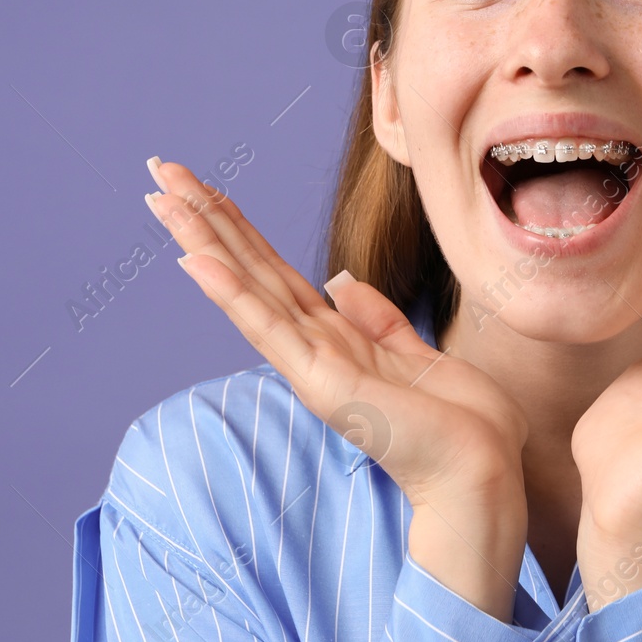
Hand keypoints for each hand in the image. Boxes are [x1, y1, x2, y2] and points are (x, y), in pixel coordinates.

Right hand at [143, 157, 530, 550]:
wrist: (482, 470)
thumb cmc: (462, 423)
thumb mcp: (418, 354)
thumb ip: (378, 319)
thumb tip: (341, 282)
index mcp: (337, 339)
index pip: (274, 273)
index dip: (239, 229)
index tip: (203, 187)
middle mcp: (315, 349)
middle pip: (249, 270)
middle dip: (204, 220)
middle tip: (159, 171)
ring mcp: (312, 366)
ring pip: (247, 289)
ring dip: (202, 241)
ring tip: (161, 197)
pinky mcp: (323, 381)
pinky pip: (269, 327)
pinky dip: (232, 293)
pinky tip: (197, 260)